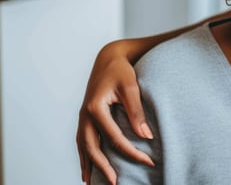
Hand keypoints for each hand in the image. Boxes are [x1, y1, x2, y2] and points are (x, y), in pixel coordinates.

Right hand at [76, 41, 154, 183]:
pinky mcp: (84, 117)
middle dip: (103, 167)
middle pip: (92, 148)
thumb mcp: (131, 87)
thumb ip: (136, 111)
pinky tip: (87, 169)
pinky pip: (81, 141)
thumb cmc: (121, 71)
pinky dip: (84, 156)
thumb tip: (145, 137)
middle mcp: (85, 115)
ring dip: (88, 166)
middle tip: (114, 183)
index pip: (114, 137)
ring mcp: (82, 117)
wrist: (108, 58)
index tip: (148, 161)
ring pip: (83, 147)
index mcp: (95, 108)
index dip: (131, 151)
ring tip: (91, 184)